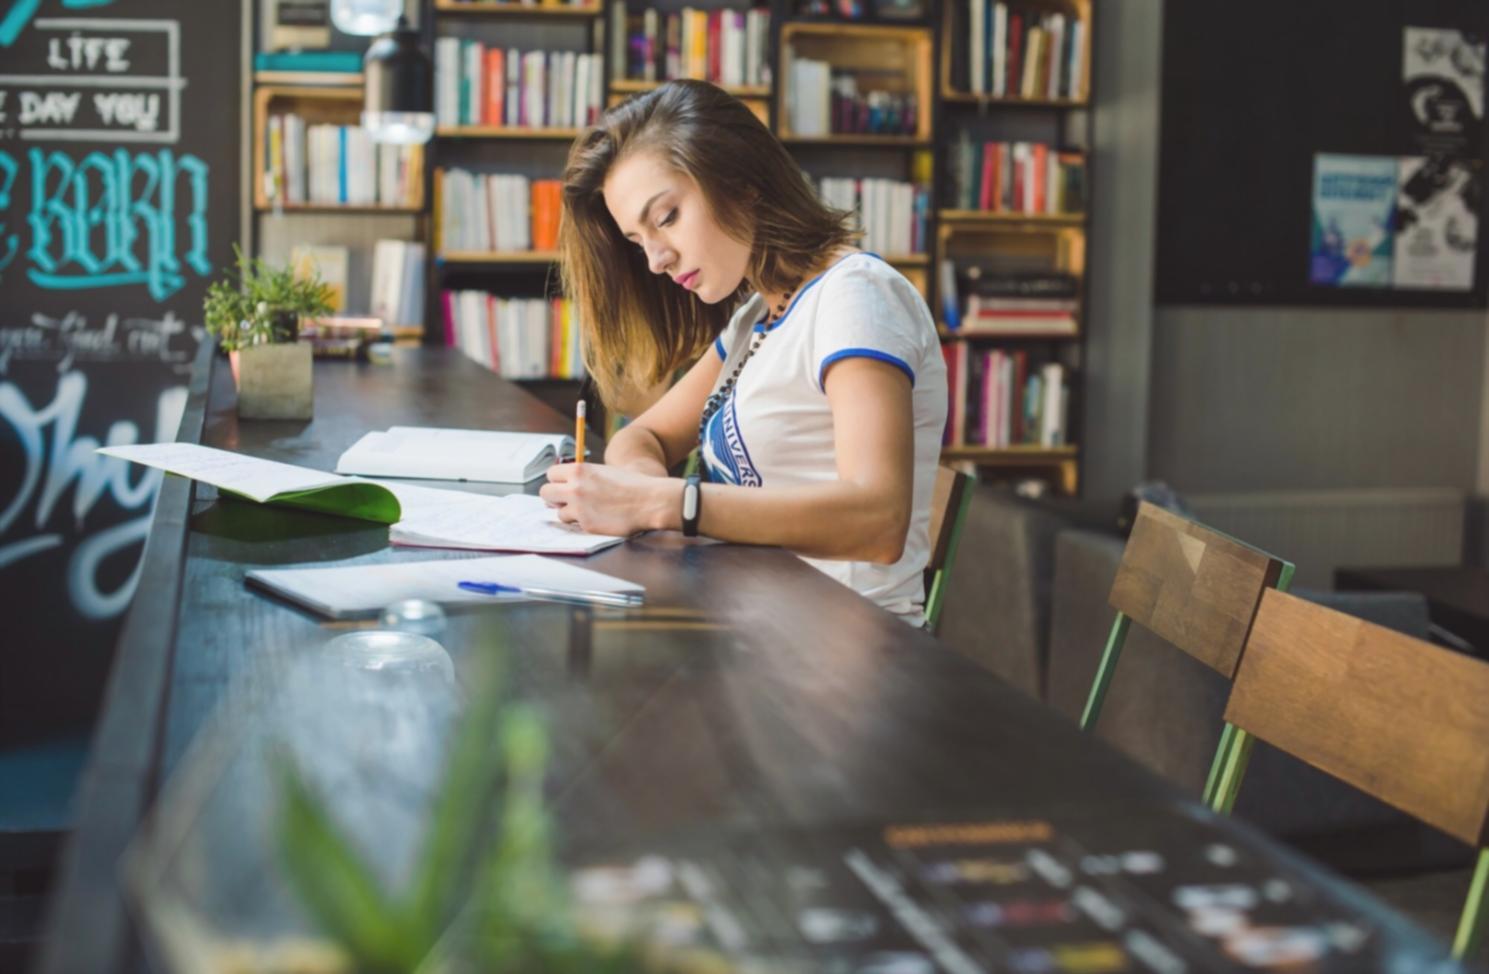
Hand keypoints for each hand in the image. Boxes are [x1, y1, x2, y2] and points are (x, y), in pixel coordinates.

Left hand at [540, 462, 680, 536]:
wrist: (650, 501)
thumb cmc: (632, 485)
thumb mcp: (605, 472)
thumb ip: (585, 477)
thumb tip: (567, 485)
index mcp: (579, 470)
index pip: (551, 474)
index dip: (557, 481)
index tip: (563, 486)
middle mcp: (574, 488)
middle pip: (545, 492)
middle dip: (554, 497)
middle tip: (564, 501)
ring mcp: (579, 507)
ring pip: (558, 512)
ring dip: (569, 513)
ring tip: (587, 511)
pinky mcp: (586, 524)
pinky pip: (575, 525)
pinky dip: (583, 523)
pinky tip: (597, 519)